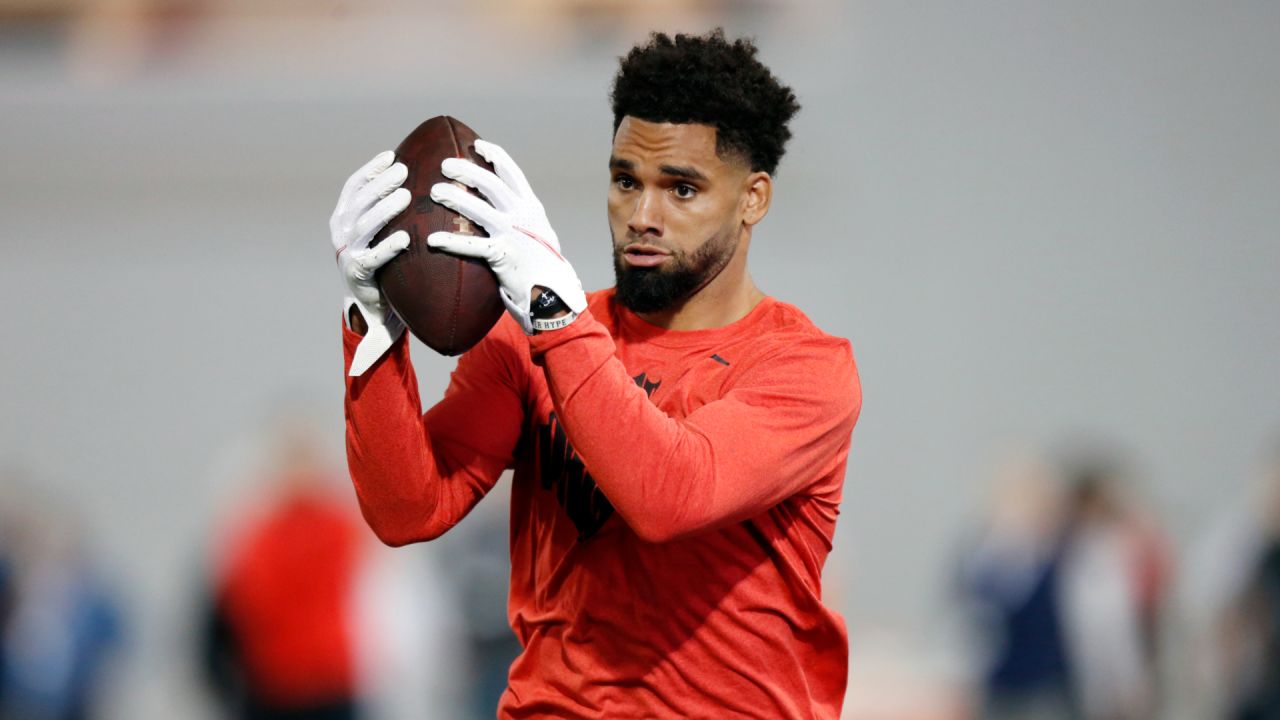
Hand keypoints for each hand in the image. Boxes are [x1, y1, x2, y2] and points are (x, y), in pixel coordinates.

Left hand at [330, 150, 410, 374]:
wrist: (359, 283)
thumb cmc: (382, 304)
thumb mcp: (383, 327)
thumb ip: (376, 346)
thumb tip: (361, 372)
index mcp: (357, 273)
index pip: (369, 259)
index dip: (386, 249)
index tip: (408, 239)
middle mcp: (345, 247)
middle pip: (363, 224)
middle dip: (383, 208)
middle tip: (407, 193)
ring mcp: (341, 226)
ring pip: (358, 200)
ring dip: (379, 184)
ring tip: (404, 171)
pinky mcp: (344, 208)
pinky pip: (355, 185)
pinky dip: (370, 170)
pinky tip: (391, 158)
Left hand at [427, 140, 586, 334]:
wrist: (554, 295)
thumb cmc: (540, 264)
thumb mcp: (536, 232)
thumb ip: (520, 217)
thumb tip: (499, 204)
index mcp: (531, 207)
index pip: (512, 172)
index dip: (494, 155)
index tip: (475, 145)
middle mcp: (524, 216)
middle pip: (492, 184)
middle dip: (467, 170)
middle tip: (445, 164)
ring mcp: (514, 235)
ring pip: (481, 209)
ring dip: (456, 197)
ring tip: (434, 191)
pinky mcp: (504, 257)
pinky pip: (473, 246)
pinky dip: (452, 241)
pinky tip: (433, 239)